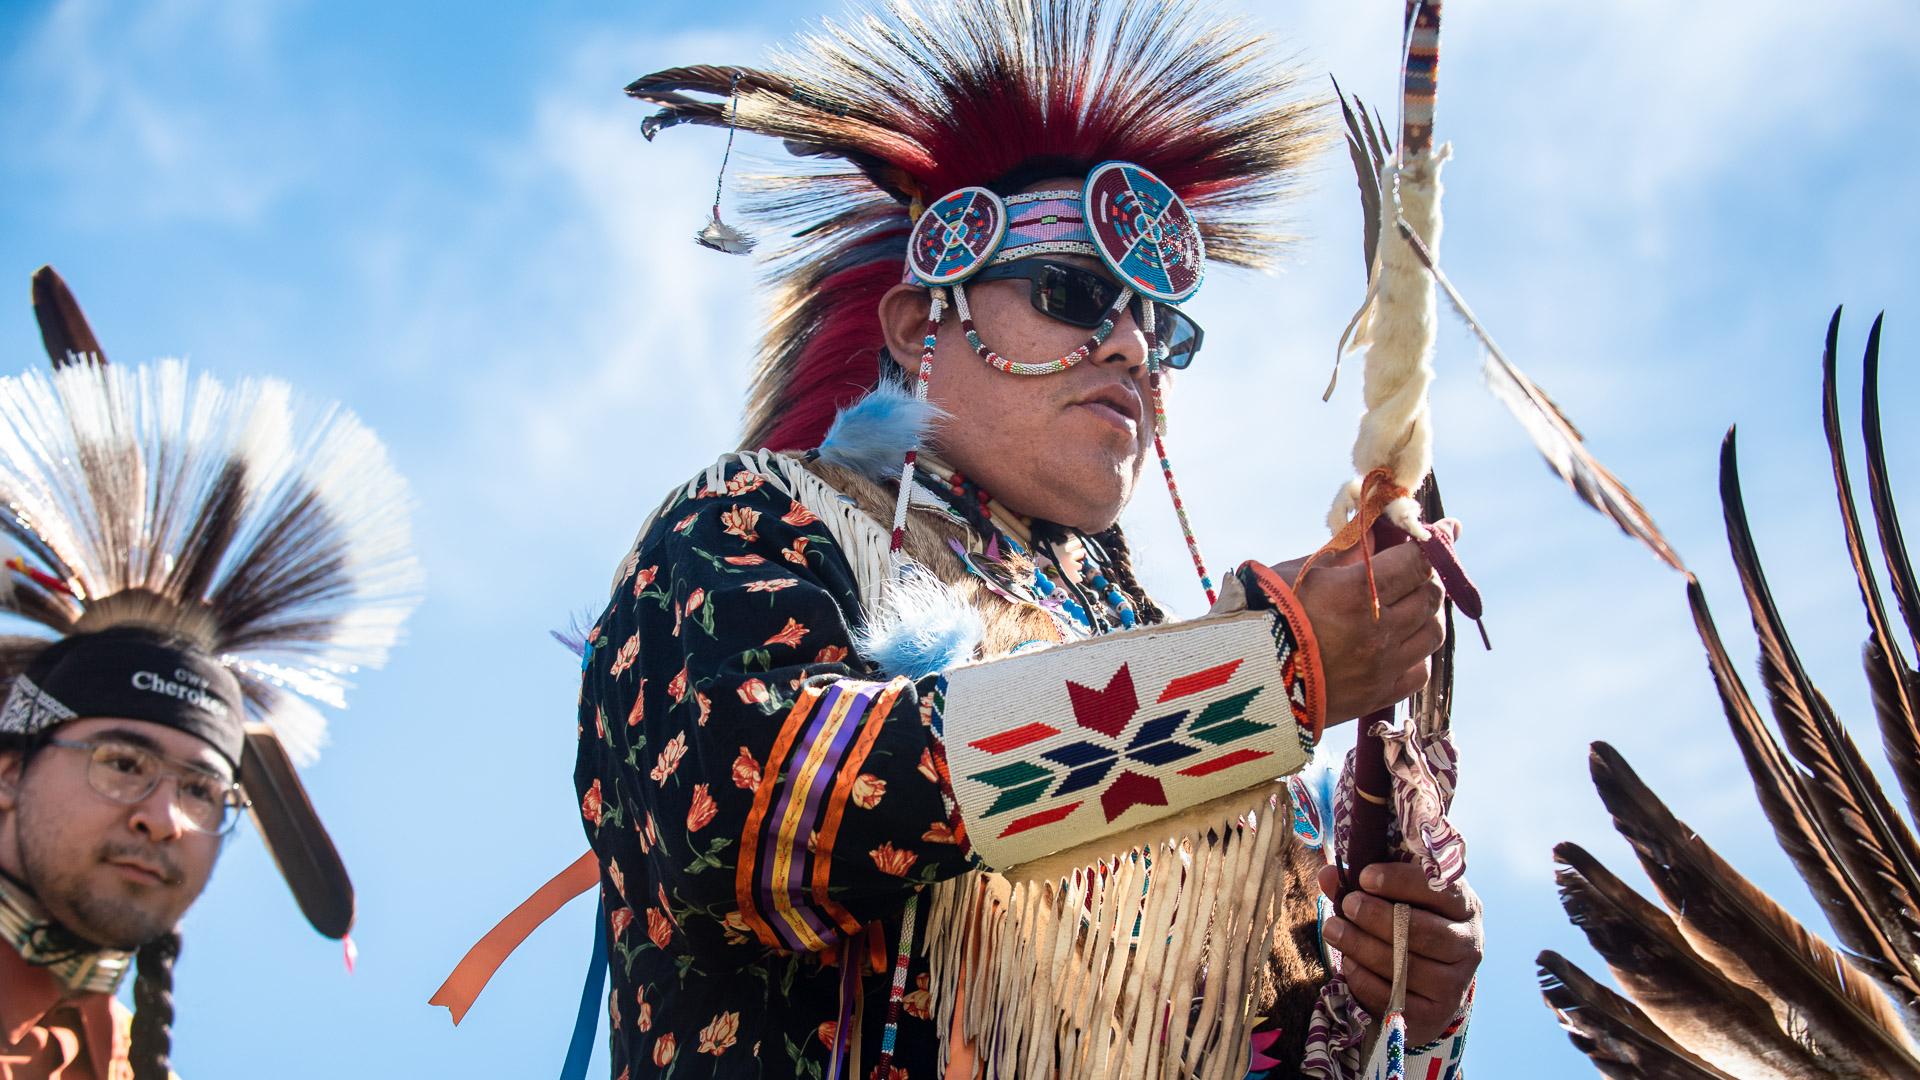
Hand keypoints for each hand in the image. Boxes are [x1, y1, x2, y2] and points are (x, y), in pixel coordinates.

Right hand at [1274, 521, 1455, 724]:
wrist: (1246, 678)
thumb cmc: (1266, 613)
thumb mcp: (1300, 570)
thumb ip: (1345, 551)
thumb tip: (1376, 532)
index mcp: (1361, 590)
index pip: (1420, 560)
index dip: (1435, 542)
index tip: (1445, 531)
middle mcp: (1381, 628)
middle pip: (1431, 595)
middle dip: (1427, 577)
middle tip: (1414, 570)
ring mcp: (1383, 665)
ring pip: (1433, 632)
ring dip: (1426, 614)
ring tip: (1407, 607)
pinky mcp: (1379, 695)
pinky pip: (1419, 670)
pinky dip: (1416, 652)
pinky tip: (1397, 644)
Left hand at [1317, 862, 1480, 1046]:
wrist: (1427, 986)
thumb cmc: (1408, 926)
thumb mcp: (1396, 900)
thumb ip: (1364, 887)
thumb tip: (1328, 875)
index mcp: (1465, 908)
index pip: (1440, 889)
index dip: (1401, 881)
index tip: (1365, 876)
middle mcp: (1469, 946)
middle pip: (1421, 930)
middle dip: (1377, 916)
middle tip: (1347, 905)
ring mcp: (1455, 984)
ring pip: (1403, 965)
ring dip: (1361, 945)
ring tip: (1333, 930)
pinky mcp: (1435, 1016)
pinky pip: (1392, 997)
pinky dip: (1364, 978)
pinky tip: (1349, 963)